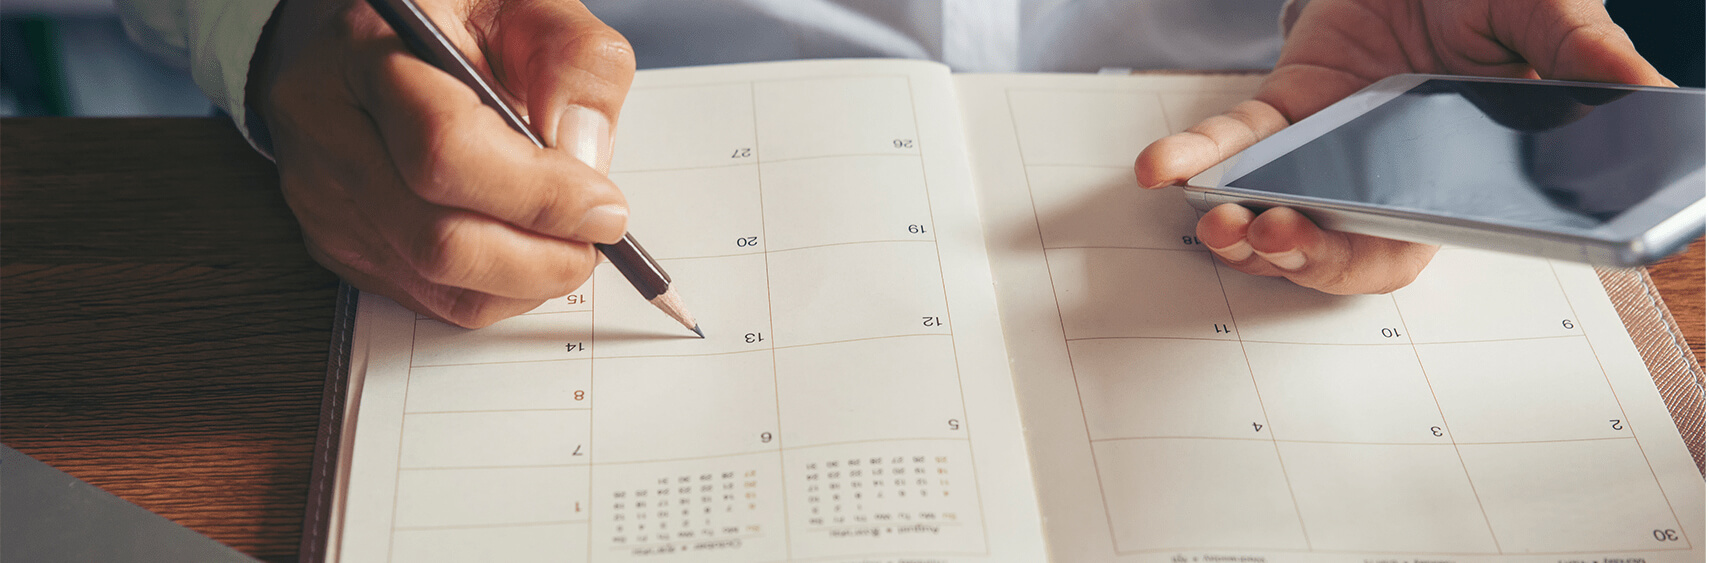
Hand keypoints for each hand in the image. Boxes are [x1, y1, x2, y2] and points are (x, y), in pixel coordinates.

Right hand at [248, 0, 634, 326]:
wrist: (377, 35)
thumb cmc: (457, 17)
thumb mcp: (528, 5)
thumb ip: (575, 63)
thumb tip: (585, 158)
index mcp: (365, 49)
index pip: (446, 149)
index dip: (539, 196)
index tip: (606, 208)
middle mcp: (326, 125)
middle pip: (436, 237)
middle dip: (541, 256)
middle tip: (597, 240)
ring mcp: (320, 192)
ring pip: (434, 281)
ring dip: (525, 280)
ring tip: (569, 243)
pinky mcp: (332, 240)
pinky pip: (426, 297)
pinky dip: (495, 289)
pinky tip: (524, 251)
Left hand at [1134, 0, 1670, 293]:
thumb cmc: (1487, 0)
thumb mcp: (1547, 18)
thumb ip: (1584, 59)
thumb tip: (1649, 98)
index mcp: (1444, 181)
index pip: (1401, 246)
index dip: (1361, 259)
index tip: (1330, 251)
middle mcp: (1375, 178)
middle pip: (1328, 246)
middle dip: (1292, 254)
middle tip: (1267, 237)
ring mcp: (1321, 148)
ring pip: (1270, 208)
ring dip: (1236, 225)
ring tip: (1217, 222)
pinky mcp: (1282, 109)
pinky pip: (1232, 141)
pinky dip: (1195, 156)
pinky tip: (1161, 169)